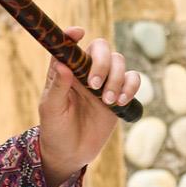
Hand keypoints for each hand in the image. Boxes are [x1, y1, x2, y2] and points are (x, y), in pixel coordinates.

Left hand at [38, 29, 140, 185]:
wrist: (71, 153)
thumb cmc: (55, 129)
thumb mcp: (51, 110)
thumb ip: (57, 87)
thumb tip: (63, 64)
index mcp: (65, 70)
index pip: (70, 45)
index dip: (73, 34)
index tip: (78, 33)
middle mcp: (85, 71)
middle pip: (101, 48)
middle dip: (102, 63)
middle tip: (95, 86)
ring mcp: (104, 81)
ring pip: (119, 61)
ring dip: (117, 78)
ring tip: (107, 101)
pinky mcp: (119, 94)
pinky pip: (133, 78)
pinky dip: (131, 86)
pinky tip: (120, 102)